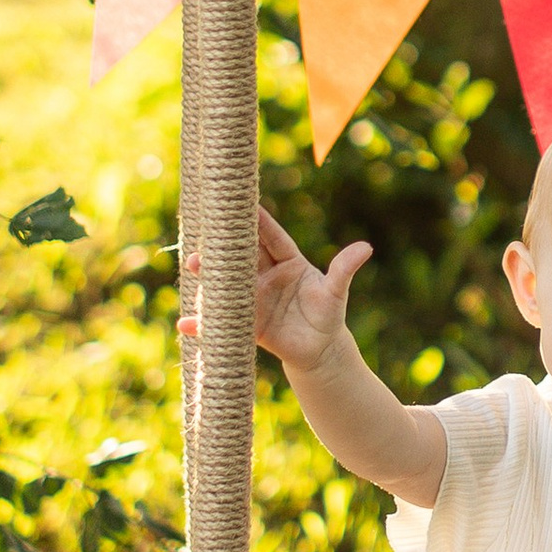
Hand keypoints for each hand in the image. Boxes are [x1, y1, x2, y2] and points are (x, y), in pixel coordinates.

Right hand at [183, 211, 373, 372]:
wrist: (319, 350)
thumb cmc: (328, 314)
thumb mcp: (335, 292)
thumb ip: (344, 269)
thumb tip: (365, 248)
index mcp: (287, 261)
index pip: (270, 237)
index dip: (258, 221)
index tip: (244, 201)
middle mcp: (265, 276)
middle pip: (242, 255)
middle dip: (226, 243)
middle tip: (211, 230)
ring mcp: (252, 298)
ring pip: (227, 282)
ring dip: (209, 275)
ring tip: (195, 265)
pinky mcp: (245, 323)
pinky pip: (221, 321)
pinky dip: (202, 324)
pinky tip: (186, 324)